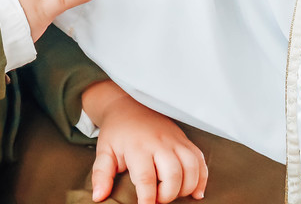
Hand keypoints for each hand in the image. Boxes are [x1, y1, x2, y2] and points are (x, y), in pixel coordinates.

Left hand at [83, 82, 207, 203]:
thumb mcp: (104, 152)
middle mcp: (159, 142)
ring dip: (186, 188)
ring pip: (191, 168)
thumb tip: (99, 197)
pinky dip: (202, 179)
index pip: (146, 179)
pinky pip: (200, 160)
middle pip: (173, 174)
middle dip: (167, 195)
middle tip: (157, 200)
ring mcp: (175, 140)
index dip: (147, 200)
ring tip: (173, 194)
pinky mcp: (185, 140)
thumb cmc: (116, 133)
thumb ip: (101, 175)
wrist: (128, 106)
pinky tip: (195, 192)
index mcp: (137, 147)